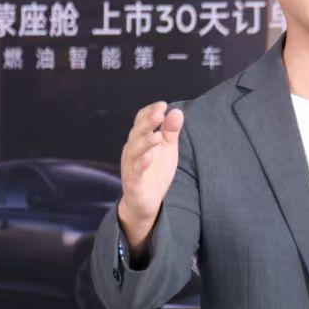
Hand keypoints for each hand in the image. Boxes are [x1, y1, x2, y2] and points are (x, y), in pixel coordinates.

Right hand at [117, 100, 183, 252]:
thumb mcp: (167, 149)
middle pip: (137, 132)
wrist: (145, 202)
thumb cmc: (155, 172)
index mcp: (139, 140)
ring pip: (135, 151)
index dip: (149, 112)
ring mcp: (131, 166)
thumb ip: (171, 131)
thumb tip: (177, 111)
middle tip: (159, 113)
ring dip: (146, 142)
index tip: (163, 105)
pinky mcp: (134, 182)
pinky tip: (152, 155)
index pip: (140, 121)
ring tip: (158, 136)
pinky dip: (143, 162)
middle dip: (147, 122)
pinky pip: (136, 171)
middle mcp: (132, 151)